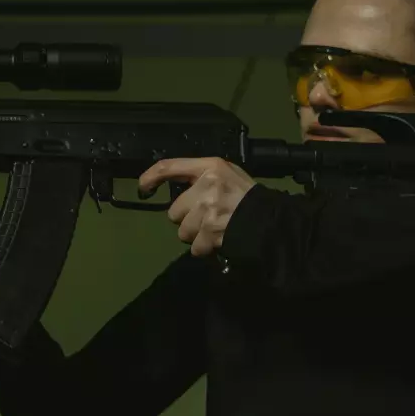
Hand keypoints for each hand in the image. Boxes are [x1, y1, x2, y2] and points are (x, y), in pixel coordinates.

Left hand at [138, 158, 256, 257]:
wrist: (271, 219)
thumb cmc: (246, 196)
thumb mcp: (227, 174)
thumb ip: (202, 177)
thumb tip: (175, 189)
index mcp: (210, 167)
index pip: (169, 166)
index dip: (150, 177)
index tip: (143, 188)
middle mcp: (206, 186)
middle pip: (174, 211)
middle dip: (187, 219)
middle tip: (206, 218)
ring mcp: (208, 209)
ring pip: (183, 231)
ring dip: (195, 235)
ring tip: (213, 229)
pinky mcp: (211, 231)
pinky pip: (195, 247)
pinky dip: (204, 248)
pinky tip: (217, 241)